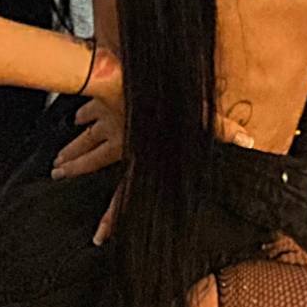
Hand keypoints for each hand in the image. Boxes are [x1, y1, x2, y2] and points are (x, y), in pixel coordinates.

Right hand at [49, 46, 257, 243]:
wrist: (127, 68)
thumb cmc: (160, 95)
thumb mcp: (199, 113)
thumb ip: (222, 128)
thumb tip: (248, 140)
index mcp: (135, 150)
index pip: (122, 192)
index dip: (111, 218)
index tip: (99, 238)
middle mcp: (115, 138)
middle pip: (91, 161)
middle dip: (76, 171)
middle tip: (61, 181)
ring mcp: (104, 118)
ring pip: (84, 140)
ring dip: (71, 152)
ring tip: (57, 163)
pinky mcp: (101, 98)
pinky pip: (87, 112)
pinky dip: (80, 118)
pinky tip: (73, 120)